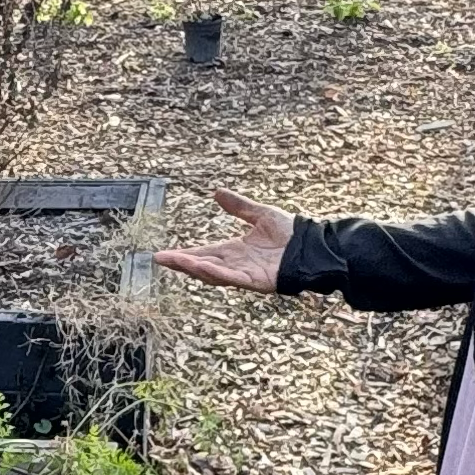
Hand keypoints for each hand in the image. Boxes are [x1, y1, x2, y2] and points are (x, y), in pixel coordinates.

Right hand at [155, 187, 297, 294]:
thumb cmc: (292, 233)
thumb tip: (217, 192)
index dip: (185, 254)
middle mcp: (237, 264)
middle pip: (203, 265)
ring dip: (193, 268)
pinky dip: (216, 273)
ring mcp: (245, 274)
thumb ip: (239, 206)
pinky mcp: (256, 281)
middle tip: (160, 259)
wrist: (314, 246)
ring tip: (175, 261)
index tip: (165, 254)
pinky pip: (232, 278)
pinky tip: (202, 267)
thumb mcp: (261, 214)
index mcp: (236, 251)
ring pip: (213, 274)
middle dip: (182, 263)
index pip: (205, 253)